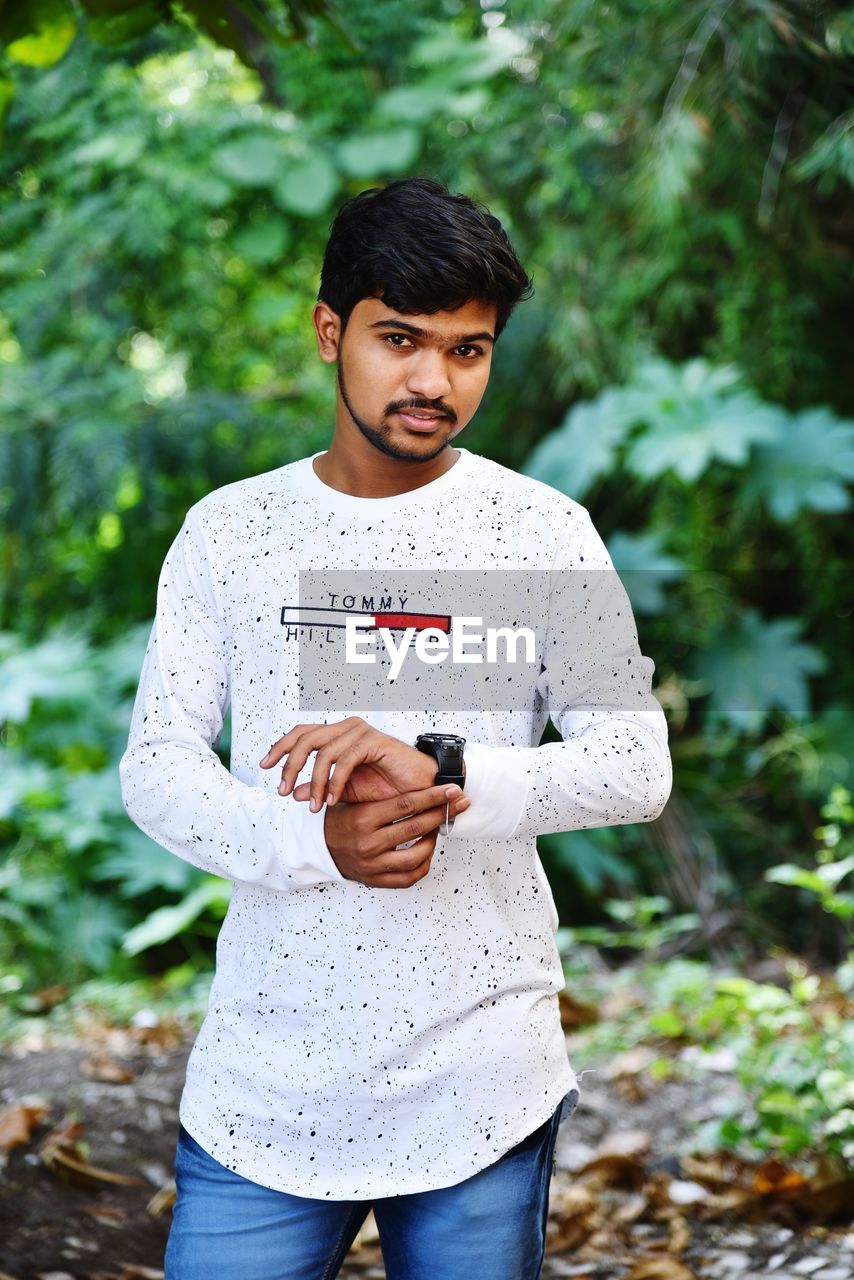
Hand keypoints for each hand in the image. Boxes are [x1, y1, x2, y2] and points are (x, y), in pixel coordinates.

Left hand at [260, 717, 438, 811]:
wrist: (421, 789)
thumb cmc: (388, 788)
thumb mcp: (346, 792)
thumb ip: (321, 789)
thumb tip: (294, 793)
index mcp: (338, 735)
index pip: (301, 733)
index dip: (280, 747)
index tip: (263, 766)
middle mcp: (346, 728)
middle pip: (305, 738)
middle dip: (289, 765)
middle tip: (283, 791)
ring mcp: (360, 732)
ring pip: (322, 751)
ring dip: (316, 781)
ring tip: (315, 807)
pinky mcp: (373, 741)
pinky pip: (344, 760)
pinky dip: (335, 782)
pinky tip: (333, 800)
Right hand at [323, 784, 469, 887]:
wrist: (318, 848)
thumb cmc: (341, 820)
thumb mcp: (354, 801)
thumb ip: (382, 794)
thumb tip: (419, 781)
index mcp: (362, 818)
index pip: (406, 805)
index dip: (432, 796)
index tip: (451, 789)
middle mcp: (368, 843)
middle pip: (416, 827)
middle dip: (442, 813)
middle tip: (460, 803)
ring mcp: (373, 864)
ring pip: (417, 855)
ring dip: (433, 840)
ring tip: (438, 827)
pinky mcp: (377, 880)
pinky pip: (410, 877)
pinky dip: (424, 863)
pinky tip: (427, 849)